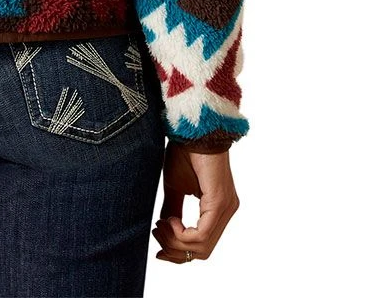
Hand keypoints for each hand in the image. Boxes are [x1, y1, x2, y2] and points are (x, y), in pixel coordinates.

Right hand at [152, 142, 239, 263]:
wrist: (191, 129)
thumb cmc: (184, 152)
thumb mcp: (175, 187)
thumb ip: (173, 210)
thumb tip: (164, 229)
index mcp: (217, 209)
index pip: (203, 245)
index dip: (179, 253)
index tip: (158, 246)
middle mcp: (226, 212)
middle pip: (202, 251)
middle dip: (175, 250)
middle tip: (156, 234)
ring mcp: (226, 208)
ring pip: (202, 246)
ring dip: (175, 242)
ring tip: (160, 225)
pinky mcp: (220, 203)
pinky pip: (202, 234)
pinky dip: (182, 234)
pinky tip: (170, 220)